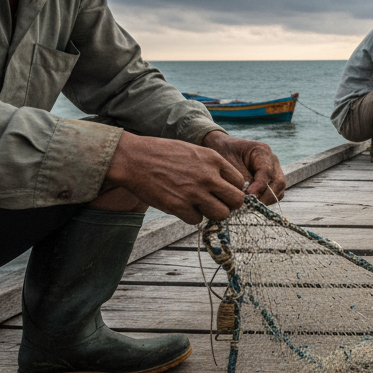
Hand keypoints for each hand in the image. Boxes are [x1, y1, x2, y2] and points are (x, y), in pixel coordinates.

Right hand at [103, 131, 246, 223]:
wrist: (133, 159)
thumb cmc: (162, 154)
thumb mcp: (193, 151)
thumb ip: (212, 166)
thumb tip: (228, 184)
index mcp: (214, 160)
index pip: (240, 182)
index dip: (232, 189)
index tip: (223, 192)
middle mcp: (208, 177)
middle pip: (236, 201)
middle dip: (228, 204)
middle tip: (216, 202)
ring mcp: (195, 193)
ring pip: (221, 214)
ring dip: (211, 212)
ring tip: (198, 204)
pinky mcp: (179, 206)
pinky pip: (197, 220)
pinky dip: (190, 216)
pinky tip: (181, 205)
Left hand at [203, 131, 285, 204]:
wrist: (221, 147)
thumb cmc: (224, 152)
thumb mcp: (229, 162)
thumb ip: (241, 178)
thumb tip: (250, 196)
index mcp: (262, 151)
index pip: (267, 172)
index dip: (260, 186)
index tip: (248, 195)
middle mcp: (272, 161)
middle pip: (279, 182)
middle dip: (267, 196)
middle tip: (252, 204)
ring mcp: (273, 171)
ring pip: (279, 189)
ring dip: (268, 199)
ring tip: (252, 205)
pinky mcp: (270, 180)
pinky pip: (275, 193)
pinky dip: (267, 200)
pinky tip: (253, 203)